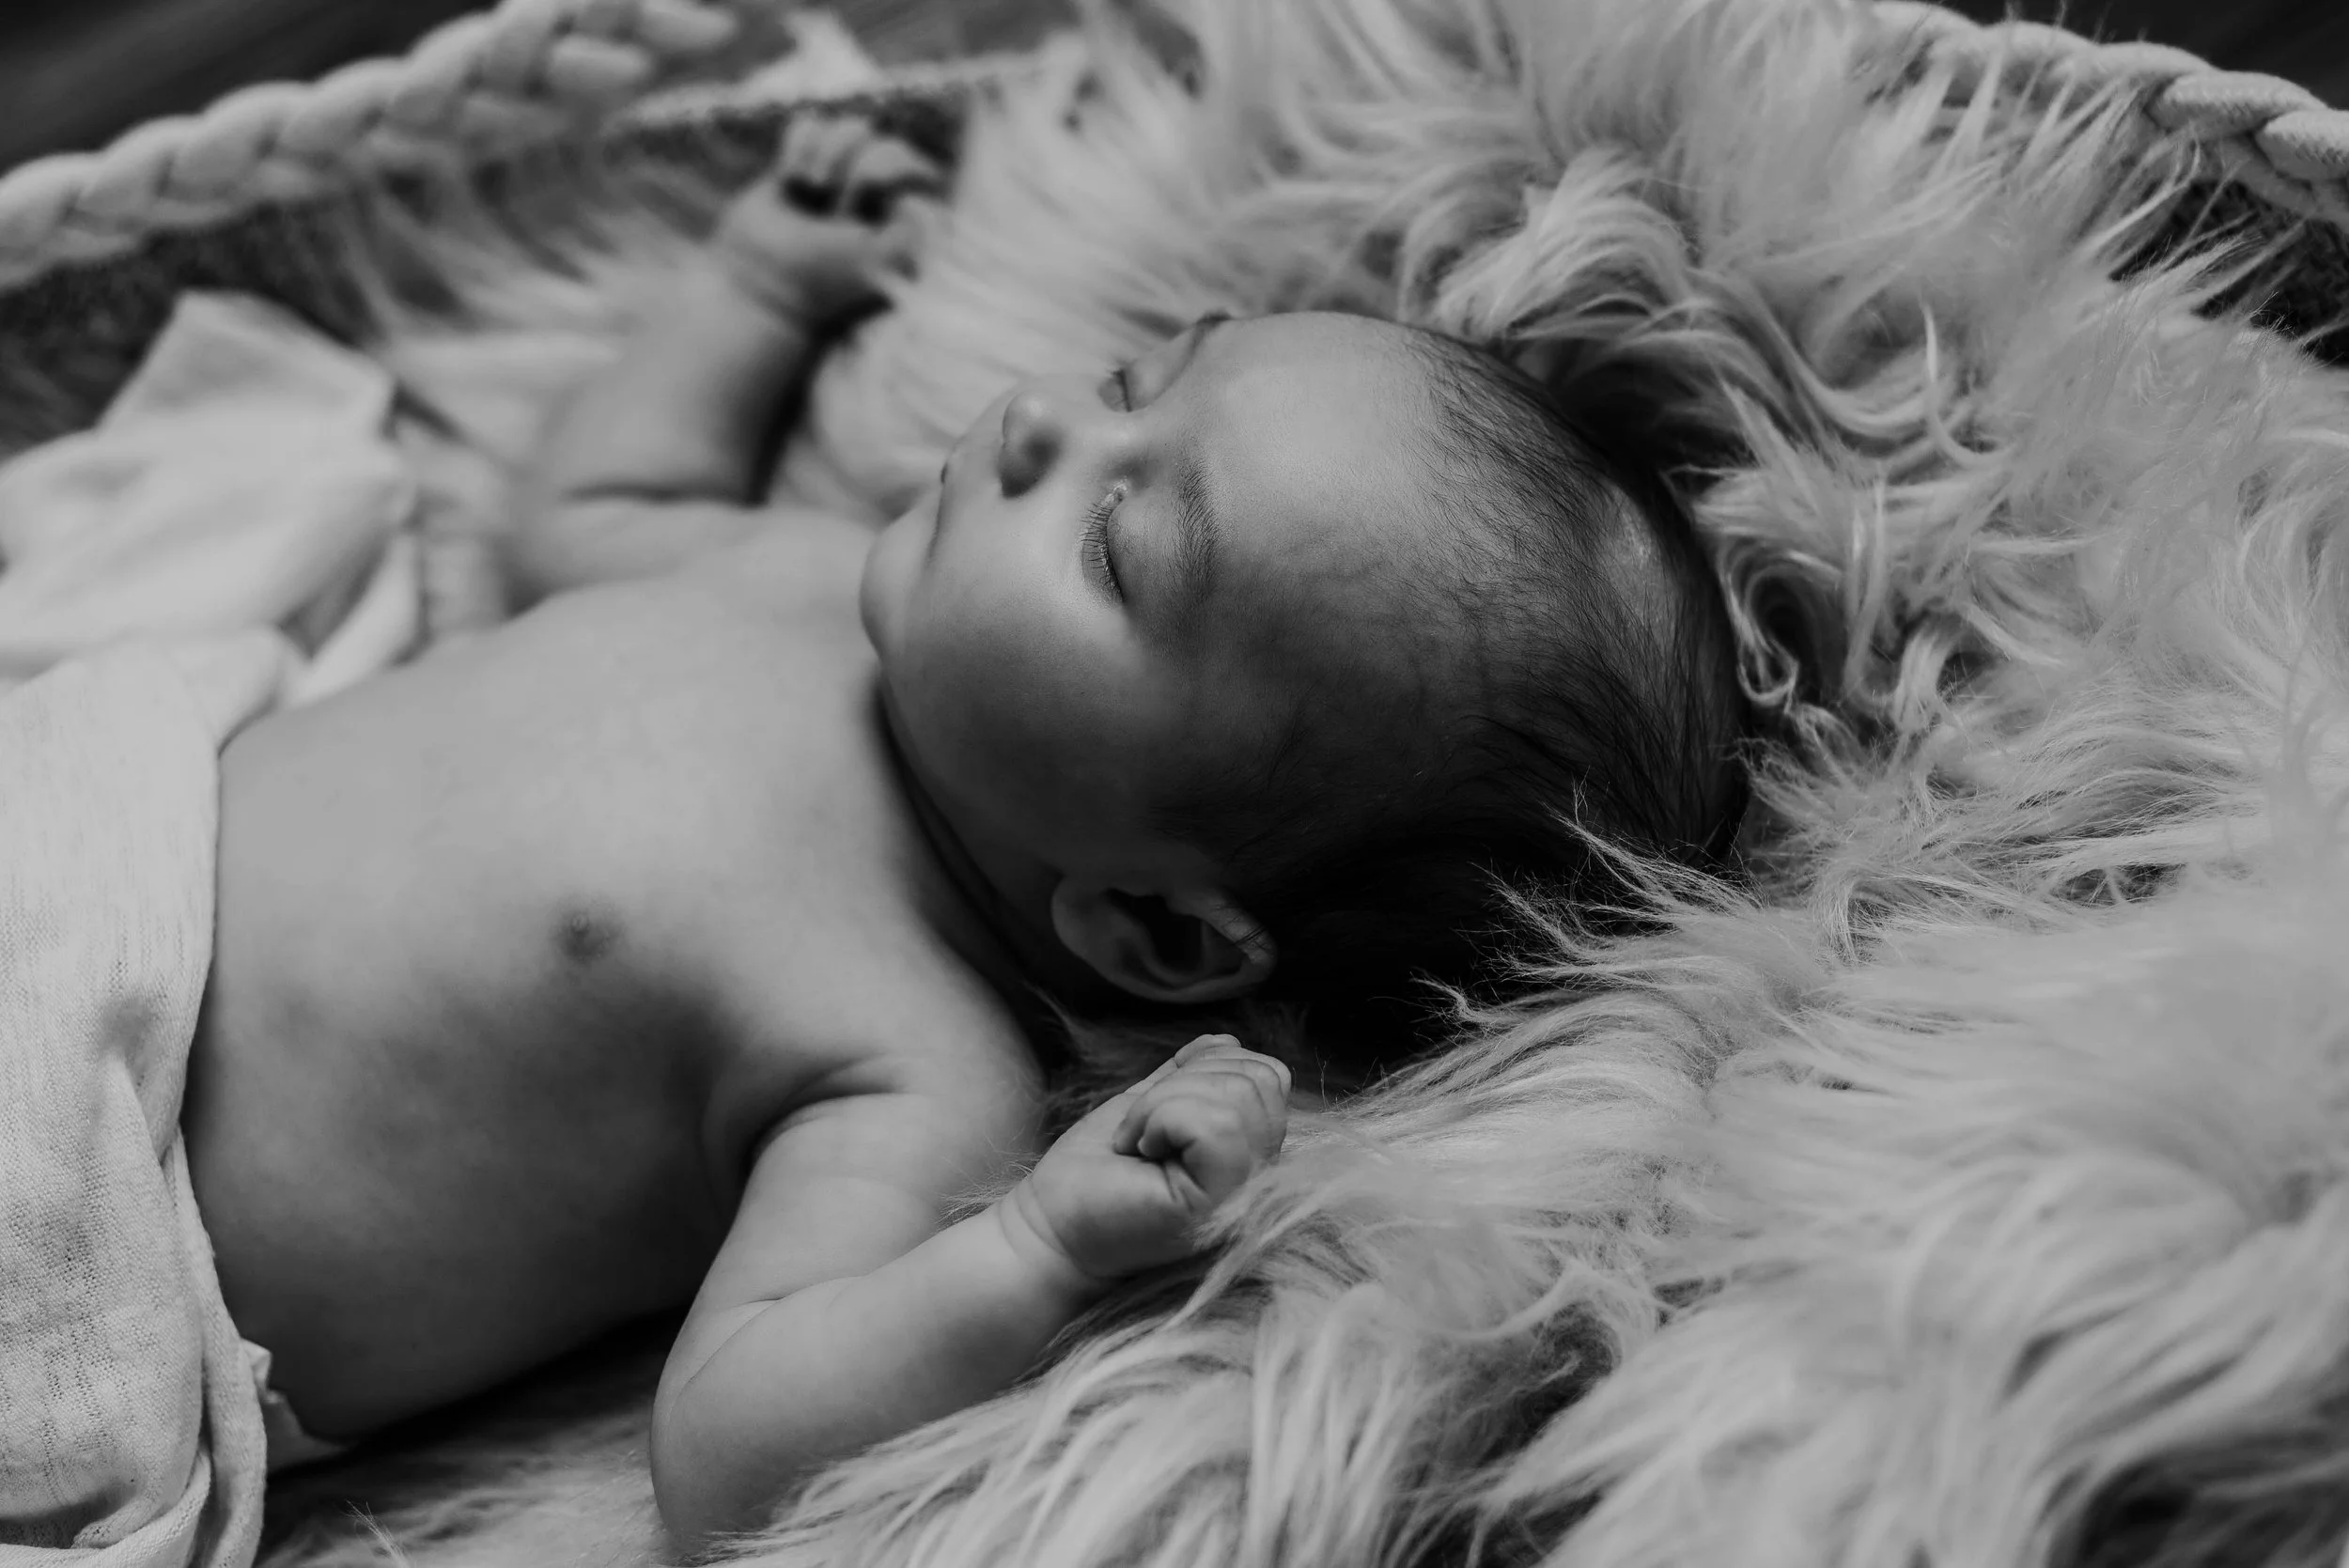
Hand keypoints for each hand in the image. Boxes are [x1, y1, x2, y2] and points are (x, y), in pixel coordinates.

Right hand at [713, 112, 947, 323]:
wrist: (758, 291)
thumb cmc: (825, 280)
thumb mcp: (886, 259)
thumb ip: (923, 227)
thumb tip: (920, 193)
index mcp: (907, 227)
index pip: (921, 171)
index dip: (892, 174)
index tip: (864, 209)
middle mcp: (879, 205)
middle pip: (889, 144)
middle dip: (857, 170)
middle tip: (834, 213)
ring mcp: (840, 185)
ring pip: (850, 128)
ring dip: (827, 156)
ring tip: (809, 191)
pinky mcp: (801, 171)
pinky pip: (811, 125)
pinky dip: (797, 147)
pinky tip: (787, 182)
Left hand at [1005, 1035, 1290, 1282]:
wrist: (1050, 1228)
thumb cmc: (1094, 1173)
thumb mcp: (1152, 1106)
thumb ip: (1194, 1075)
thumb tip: (1227, 1041)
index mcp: (1251, 1151)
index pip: (1270, 1074)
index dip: (1209, 1068)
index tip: (1158, 1111)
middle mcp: (1261, 1175)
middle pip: (1258, 1079)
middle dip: (1183, 1083)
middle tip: (1141, 1130)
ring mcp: (1244, 1193)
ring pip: (1237, 1096)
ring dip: (1163, 1103)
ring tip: (1138, 1142)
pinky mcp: (1216, 1205)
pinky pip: (1214, 1123)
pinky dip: (1160, 1119)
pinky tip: (1139, 1151)